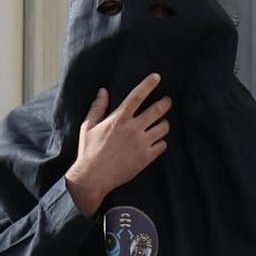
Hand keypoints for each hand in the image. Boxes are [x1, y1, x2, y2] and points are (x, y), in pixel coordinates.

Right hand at [65, 75, 170, 214]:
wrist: (93, 178)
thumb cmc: (88, 151)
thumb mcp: (88, 127)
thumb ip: (97, 108)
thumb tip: (103, 91)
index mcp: (118, 119)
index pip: (137, 96)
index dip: (148, 84)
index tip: (156, 77)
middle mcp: (132, 129)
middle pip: (157, 110)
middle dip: (165, 103)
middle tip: (167, 101)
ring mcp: (141, 143)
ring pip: (163, 128)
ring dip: (164, 124)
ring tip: (161, 124)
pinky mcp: (146, 158)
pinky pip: (162, 145)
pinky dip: (161, 142)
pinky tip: (156, 142)